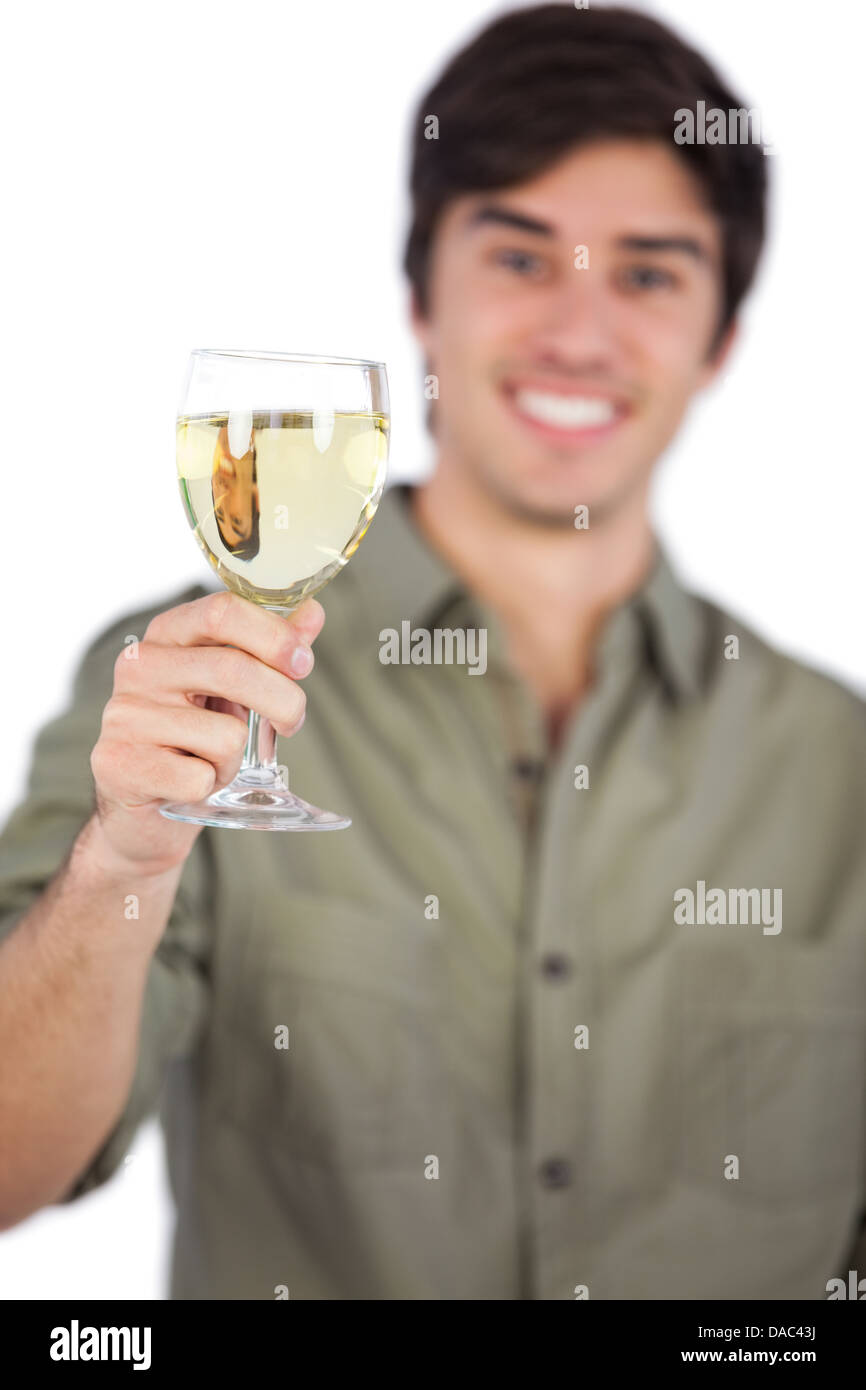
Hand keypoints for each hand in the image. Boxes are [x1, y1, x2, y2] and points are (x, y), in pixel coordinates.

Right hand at [88, 592, 323, 875]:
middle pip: (233, 669)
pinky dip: (208, 787)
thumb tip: (312, 613)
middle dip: (284, 701)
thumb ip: (270, 648)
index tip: (303, 663)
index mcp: (167, 634)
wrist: (140, 797)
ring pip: (225, 735)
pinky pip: (199, 778)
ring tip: (210, 760)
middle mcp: (139, 666)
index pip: (222, 611)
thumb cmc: (192, 733)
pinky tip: (186, 782)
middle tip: (292, 722)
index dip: (274, 636)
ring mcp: (124, 715)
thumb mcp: (231, 685)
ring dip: (235, 759)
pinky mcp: (119, 764)